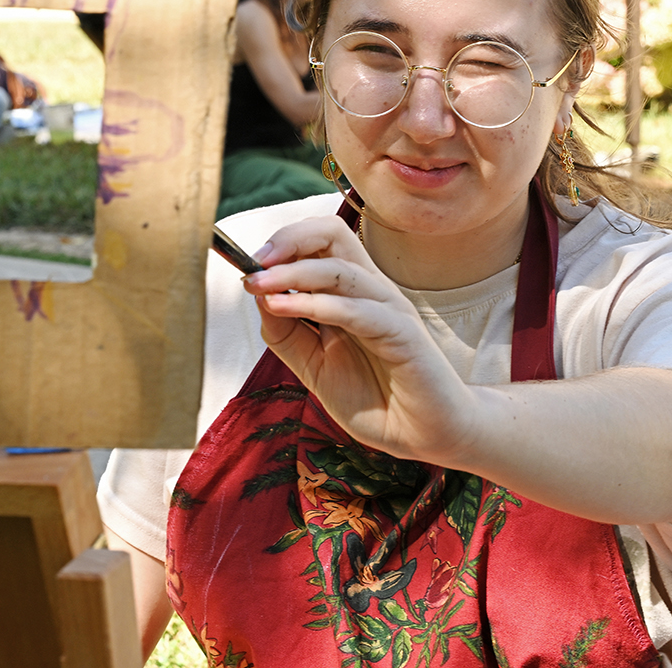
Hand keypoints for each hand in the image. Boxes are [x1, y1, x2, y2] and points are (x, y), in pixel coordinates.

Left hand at [244, 217, 480, 464]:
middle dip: (289, 239)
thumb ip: (285, 333)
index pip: (320, 240)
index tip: (247, 262)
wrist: (424, 437)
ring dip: (293, 273)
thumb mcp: (314, 366)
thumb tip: (257, 295)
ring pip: (340, 269)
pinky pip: (359, 310)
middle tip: (254, 261)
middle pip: (333, 234)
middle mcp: (371, 290)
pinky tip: (283, 308)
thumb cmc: (373, 398)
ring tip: (257, 284)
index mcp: (351, 291)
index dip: (283, 242)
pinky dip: (318, 305)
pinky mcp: (404, 335)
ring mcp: (389, 309)